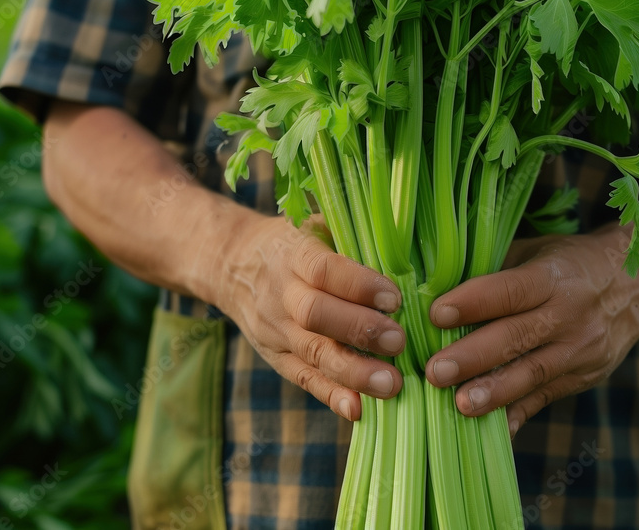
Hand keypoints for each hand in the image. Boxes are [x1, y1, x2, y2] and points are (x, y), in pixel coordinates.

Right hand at [215, 214, 405, 421]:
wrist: (234, 266)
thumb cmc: (295, 245)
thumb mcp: (315, 227)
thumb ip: (351, 238)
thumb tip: (405, 248)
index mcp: (295, 255)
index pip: (324, 270)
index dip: (359, 285)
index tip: (394, 298)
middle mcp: (282, 294)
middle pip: (315, 314)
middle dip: (359, 330)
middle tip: (398, 341)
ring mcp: (276, 330)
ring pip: (312, 353)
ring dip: (353, 372)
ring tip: (391, 383)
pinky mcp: (277, 358)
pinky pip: (303, 379)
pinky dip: (331, 396)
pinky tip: (358, 410)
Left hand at [424, 226, 638, 435]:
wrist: (638, 284)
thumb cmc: (571, 262)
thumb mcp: (538, 251)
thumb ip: (496, 270)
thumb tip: (438, 287)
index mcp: (554, 276)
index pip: (511, 291)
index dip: (474, 302)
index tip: (436, 314)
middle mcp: (570, 315)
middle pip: (518, 338)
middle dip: (473, 357)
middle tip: (434, 371)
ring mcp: (580, 350)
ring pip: (532, 375)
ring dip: (493, 393)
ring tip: (459, 405)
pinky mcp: (583, 376)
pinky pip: (544, 398)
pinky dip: (516, 415)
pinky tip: (490, 433)